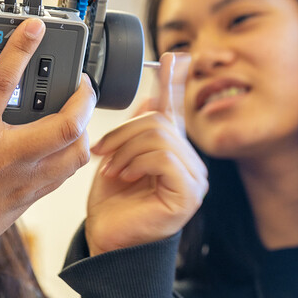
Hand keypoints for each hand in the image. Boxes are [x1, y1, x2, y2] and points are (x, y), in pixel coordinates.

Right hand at [0, 18, 96, 246]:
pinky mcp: (27, 201)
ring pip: (73, 151)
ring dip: (83, 127)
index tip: (35, 27)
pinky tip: (64, 141)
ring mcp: (21, 181)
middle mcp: (3, 157)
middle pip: (64, 124)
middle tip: (80, 79)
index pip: (2, 83)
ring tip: (78, 109)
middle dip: (82, 97)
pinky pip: (64, 174)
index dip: (22, 49)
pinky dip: (71, 153)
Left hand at [85, 52, 206, 255]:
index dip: (173, 81)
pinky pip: (164, 157)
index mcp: (172, 151)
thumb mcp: (117, 158)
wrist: (106, 241)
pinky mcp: (188, 193)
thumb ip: (134, 132)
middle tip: (103, 153)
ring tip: (112, 169)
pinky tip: (125, 176)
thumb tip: (147, 101)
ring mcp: (194, 179)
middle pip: (159, 120)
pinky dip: (138, 162)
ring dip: (126, 150)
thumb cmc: (111, 207)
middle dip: (124, 133)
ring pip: (159, 136)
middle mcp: (189, 162)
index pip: (174, 110)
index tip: (173, 56)